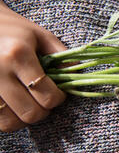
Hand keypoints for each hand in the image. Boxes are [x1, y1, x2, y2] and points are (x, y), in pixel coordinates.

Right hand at [0, 2, 66, 131]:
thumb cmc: (12, 30)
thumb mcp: (38, 35)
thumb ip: (60, 55)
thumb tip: (77, 75)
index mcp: (18, 55)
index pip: (47, 96)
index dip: (58, 99)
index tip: (58, 93)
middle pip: (31, 113)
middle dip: (43, 110)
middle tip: (43, 99)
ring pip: (10, 122)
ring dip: (24, 118)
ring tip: (27, 103)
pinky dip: (7, 119)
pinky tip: (12, 106)